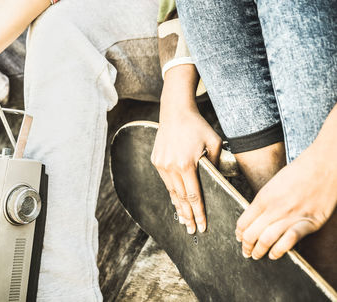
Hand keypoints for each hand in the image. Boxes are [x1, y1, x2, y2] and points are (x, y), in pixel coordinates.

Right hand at [151, 104, 221, 233]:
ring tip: (184, 221)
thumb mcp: (214, 142)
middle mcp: (171, 167)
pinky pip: (166, 182)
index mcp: (186, 164)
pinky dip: (172, 194)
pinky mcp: (156, 161)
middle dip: (188, 216)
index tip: (202, 225)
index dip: (199, 213)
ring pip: (172, 192)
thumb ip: (216, 163)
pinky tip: (177, 202)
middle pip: (182, 198)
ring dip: (179, 208)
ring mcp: (161, 165)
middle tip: (193, 231)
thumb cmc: (197, 125)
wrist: (175, 112)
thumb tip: (218, 180)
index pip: (194, 196)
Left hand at [236, 145, 336, 259]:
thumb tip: (253, 216)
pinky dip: (279, 250)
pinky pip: (289, 240)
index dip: (239, 233)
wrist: (324, 165)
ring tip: (257, 255)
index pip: (243, 222)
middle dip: (246, 246)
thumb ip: (264, 201)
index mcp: (263, 197)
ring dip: (259, 251)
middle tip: (246, 251)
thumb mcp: (274, 184)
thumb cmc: (299, 172)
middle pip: (251, 233)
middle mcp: (274, 208)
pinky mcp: (309, 222)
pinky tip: (275, 254)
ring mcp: (291, 216)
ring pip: (266, 240)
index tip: (239, 238)